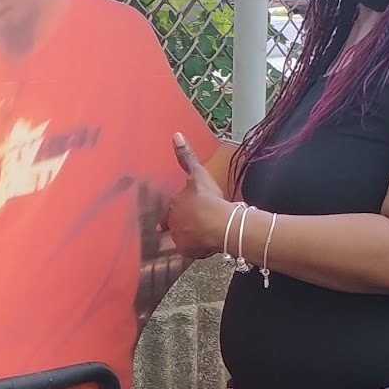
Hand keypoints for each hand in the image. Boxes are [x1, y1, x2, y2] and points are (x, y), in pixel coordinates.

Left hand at [165, 132, 231, 258]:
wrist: (219, 223)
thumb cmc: (208, 198)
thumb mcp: (197, 174)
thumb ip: (186, 157)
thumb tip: (176, 136)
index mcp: (173, 206)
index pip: (170, 211)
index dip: (174, 213)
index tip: (176, 216)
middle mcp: (172, 224)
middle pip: (174, 226)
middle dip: (182, 226)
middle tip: (195, 225)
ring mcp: (179, 239)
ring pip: (181, 239)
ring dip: (189, 237)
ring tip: (202, 236)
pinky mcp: (188, 252)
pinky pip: (191, 251)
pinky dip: (198, 248)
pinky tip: (207, 245)